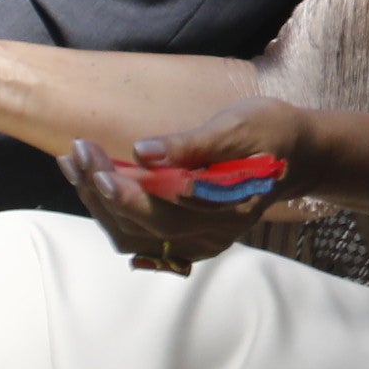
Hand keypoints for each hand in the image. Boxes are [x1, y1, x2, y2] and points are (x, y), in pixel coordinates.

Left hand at [65, 101, 319, 271]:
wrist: (295, 155)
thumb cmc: (269, 133)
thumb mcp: (238, 125)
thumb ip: (193, 143)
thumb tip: (143, 151)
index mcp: (228, 210)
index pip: (166, 209)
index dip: (125, 189)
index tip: (92, 159)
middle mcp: (212, 236)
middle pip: (141, 226)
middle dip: (101, 190)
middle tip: (78, 150)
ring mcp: (197, 243)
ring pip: (131, 236)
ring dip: (97, 202)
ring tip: (74, 162)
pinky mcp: (184, 239)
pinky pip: (136, 236)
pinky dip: (108, 211)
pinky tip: (90, 181)